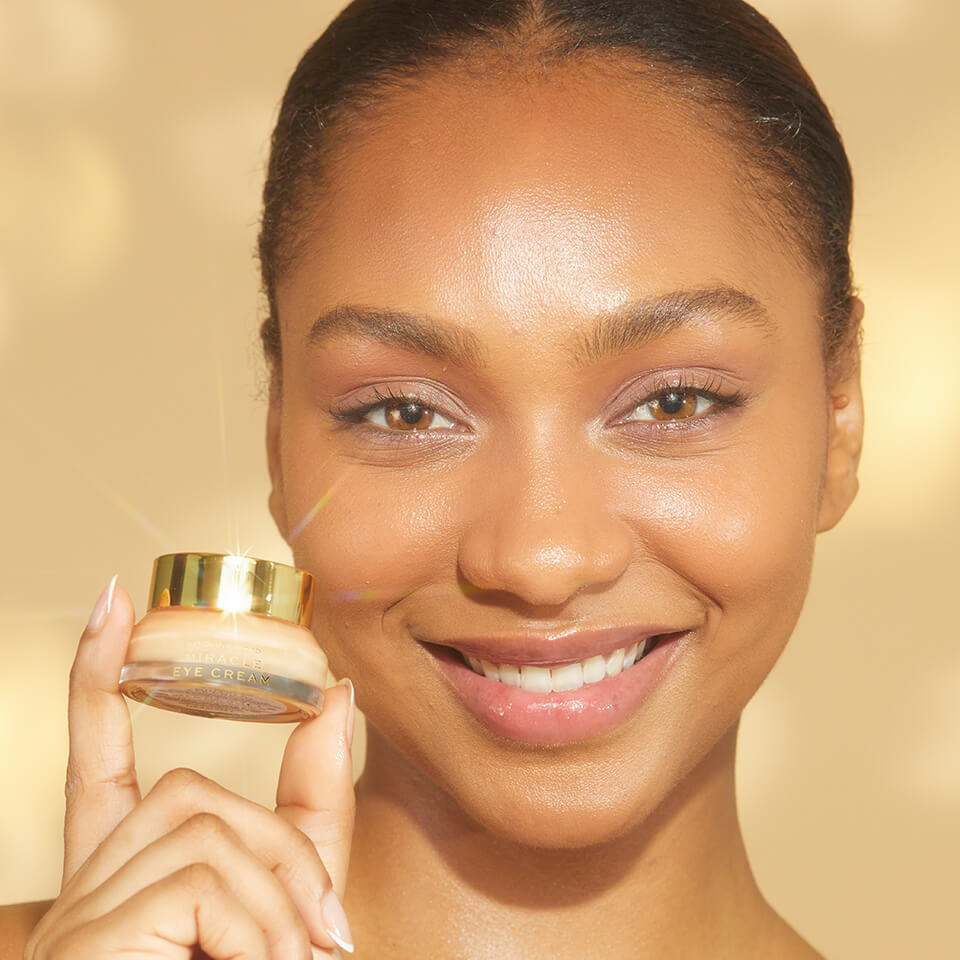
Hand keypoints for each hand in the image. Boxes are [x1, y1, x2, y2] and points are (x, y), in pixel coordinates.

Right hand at [24, 575, 355, 958]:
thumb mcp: (288, 915)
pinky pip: (200, 881)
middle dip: (278, 850)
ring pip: (204, 827)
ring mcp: (78, 920)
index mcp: (123, 884)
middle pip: (192, 796)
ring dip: (279, 897)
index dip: (100, 681)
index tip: (116, 603)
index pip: (99, 763)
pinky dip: (257, 926)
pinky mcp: (90, 944)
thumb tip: (339, 698)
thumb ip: (309, 817)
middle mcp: (85, 893)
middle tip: (323, 944)